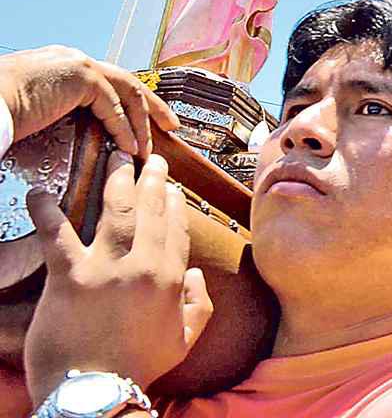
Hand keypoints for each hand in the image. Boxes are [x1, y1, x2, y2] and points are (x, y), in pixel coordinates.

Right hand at [0, 46, 178, 158]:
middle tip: (169, 126)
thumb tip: (71, 132)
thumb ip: (60, 112)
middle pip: (127, 82)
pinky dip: (124, 127)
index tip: (144, 122)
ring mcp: (79, 64)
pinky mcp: (80, 76)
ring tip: (149, 147)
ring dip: (142, 121)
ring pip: (127, 92)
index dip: (130, 103)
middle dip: (151, 106)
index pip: (108, 83)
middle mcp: (75, 60)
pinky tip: (131, 147)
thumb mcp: (36, 110)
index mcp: (64, 65)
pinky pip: (113, 105)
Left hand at [24, 153, 213, 402]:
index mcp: (170, 278)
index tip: (170, 188)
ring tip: (115, 155)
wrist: (96, 392)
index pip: (176, 228)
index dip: (173, 204)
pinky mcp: (69, 277)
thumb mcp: (183, 341)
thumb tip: (197, 277)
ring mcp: (105, 268)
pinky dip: (45, 211)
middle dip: (151, 180)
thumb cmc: (138, 369)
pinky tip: (38, 193)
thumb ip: (199, 306)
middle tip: (149, 158)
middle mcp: (142, 265)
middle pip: (150, 210)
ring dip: (116, 179)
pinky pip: (56, 235)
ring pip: (116, 210)